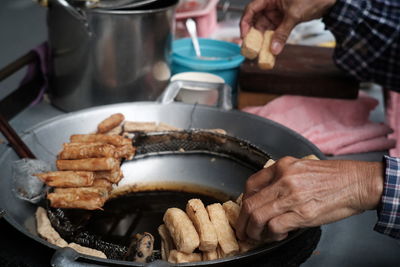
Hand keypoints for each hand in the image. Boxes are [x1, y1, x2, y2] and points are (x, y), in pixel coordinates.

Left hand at [235, 157, 383, 240]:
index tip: (246, 210)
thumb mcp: (301, 168)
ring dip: (253, 231)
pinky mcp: (302, 214)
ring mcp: (292, 197)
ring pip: (257, 217)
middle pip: (250, 203)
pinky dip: (272, 235)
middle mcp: (284, 180)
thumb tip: (265, 197)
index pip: (251, 184)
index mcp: (282, 166)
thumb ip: (281, 178)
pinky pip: (275, 227)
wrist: (356, 182)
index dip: (245, 201)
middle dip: (243, 221)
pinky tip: (277, 235)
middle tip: (244, 230)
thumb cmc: (332, 176)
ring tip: (257, 236)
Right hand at [240, 0, 335, 54]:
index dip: (245, 22)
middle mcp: (271, 4)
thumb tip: (274, 48)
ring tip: (260, 51)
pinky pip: (274, 30)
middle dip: (253, 34)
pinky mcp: (283, 19)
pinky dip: (272, 39)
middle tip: (251, 47)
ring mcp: (277, 11)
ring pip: (264, 27)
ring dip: (263, 39)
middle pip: (256, 20)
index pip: (251, 9)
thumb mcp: (294, 15)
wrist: (329, 1)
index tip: (244, 35)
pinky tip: (270, 48)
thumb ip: (283, 32)